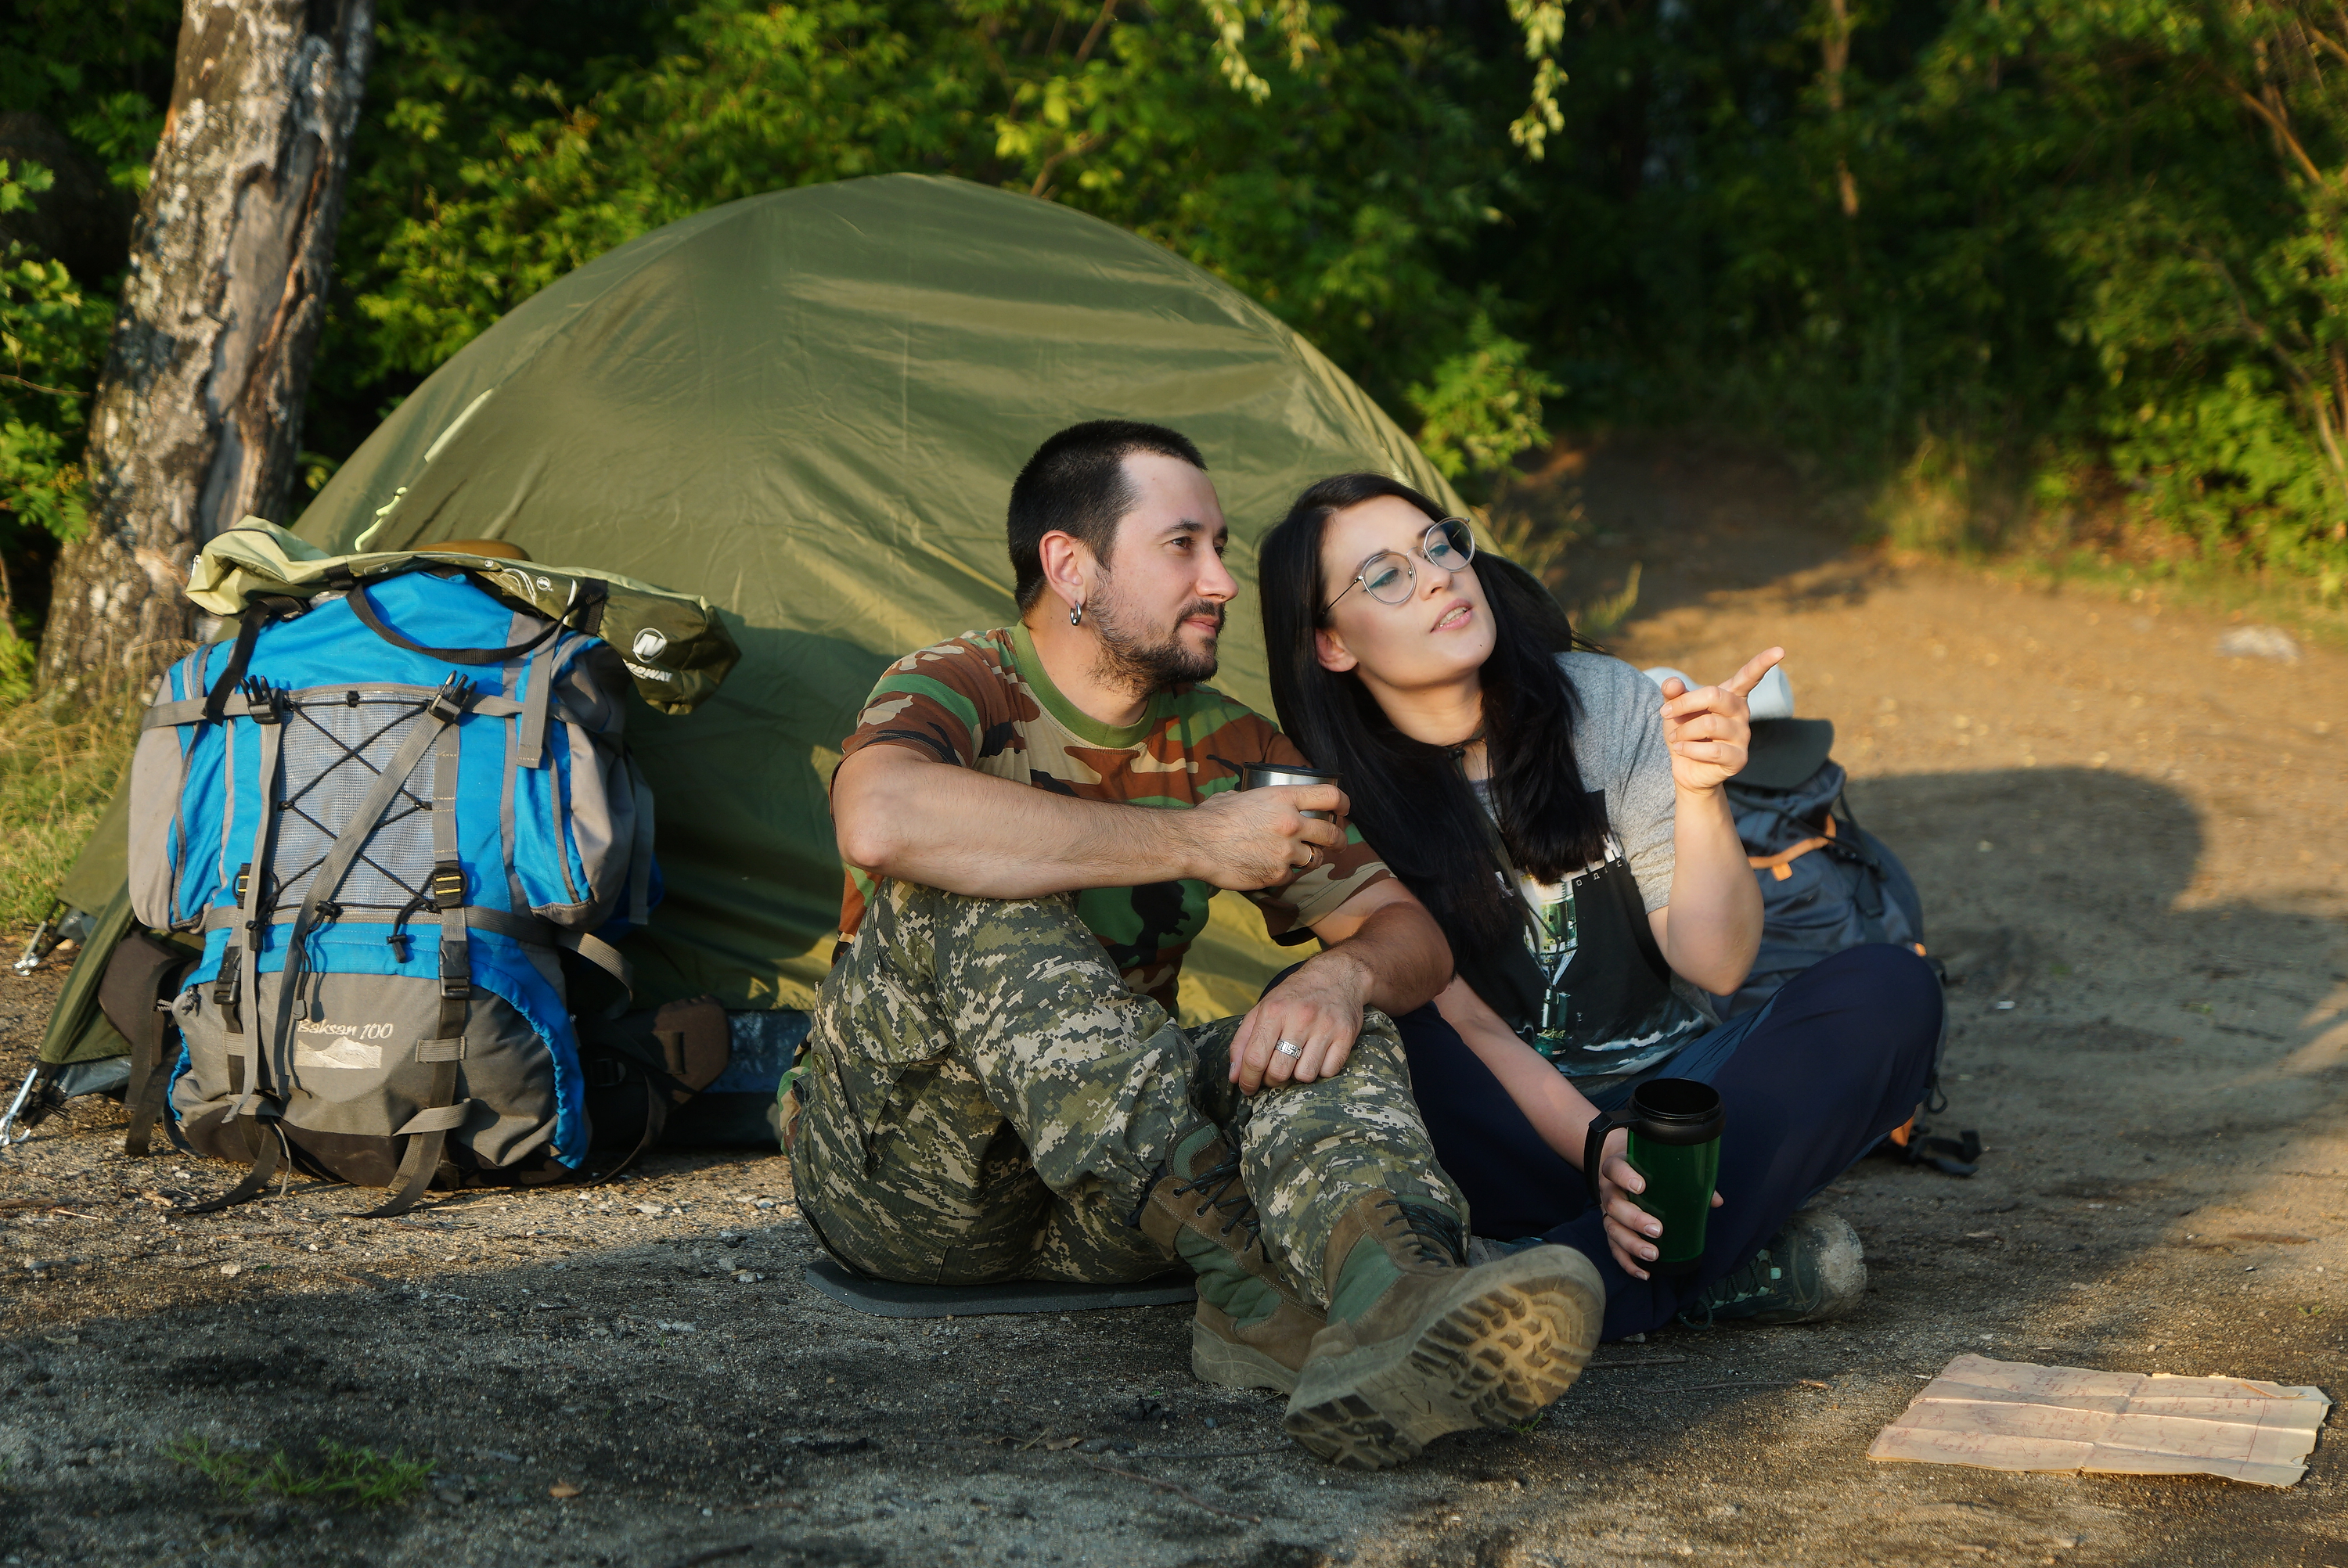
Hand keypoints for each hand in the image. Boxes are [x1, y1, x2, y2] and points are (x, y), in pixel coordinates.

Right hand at [1182, 785, 1347, 890]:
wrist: (1196, 843)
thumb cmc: (1212, 817)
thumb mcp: (1240, 796)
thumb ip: (1261, 800)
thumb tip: (1260, 801)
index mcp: (1283, 798)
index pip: (1330, 796)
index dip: (1342, 803)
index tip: (1343, 810)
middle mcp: (1291, 823)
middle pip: (1332, 832)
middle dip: (1338, 839)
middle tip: (1337, 842)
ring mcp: (1286, 851)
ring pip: (1315, 858)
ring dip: (1310, 858)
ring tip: (1297, 857)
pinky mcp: (1278, 874)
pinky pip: (1292, 874)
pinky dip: (1285, 873)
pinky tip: (1270, 867)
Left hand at [1228, 952, 1369, 1093]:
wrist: (1336, 975)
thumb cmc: (1294, 997)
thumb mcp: (1262, 1009)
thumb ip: (1243, 1041)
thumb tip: (1234, 1076)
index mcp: (1274, 1010)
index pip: (1255, 1058)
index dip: (1247, 1080)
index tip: (1247, 1088)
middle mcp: (1300, 1018)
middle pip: (1279, 1071)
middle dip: (1272, 1080)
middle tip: (1273, 1073)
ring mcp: (1325, 1027)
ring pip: (1304, 1076)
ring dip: (1297, 1075)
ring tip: (1296, 1061)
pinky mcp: (1345, 1035)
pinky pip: (1328, 1072)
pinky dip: (1320, 1071)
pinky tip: (1316, 1056)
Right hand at [1590, 1126, 1724, 1280]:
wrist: (1619, 1172)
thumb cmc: (1645, 1169)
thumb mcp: (1658, 1166)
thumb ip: (1687, 1180)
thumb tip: (1716, 1200)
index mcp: (1619, 1169)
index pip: (1614, 1169)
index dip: (1624, 1177)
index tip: (1641, 1186)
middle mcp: (1610, 1191)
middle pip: (1613, 1205)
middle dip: (1634, 1220)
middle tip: (1657, 1230)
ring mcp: (1609, 1213)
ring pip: (1612, 1229)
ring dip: (1632, 1244)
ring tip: (1653, 1254)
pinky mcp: (1612, 1231)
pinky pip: (1615, 1249)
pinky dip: (1628, 1263)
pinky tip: (1644, 1273)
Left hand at [1658, 647, 1784, 793]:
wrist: (1686, 769)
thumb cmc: (1685, 733)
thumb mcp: (1675, 710)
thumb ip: (1674, 694)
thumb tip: (1672, 683)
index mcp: (1731, 696)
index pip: (1749, 676)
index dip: (1763, 663)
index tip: (1780, 650)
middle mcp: (1742, 712)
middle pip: (1715, 696)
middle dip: (1684, 704)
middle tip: (1665, 713)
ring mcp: (1743, 736)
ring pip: (1709, 724)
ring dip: (1684, 731)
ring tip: (1676, 738)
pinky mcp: (1739, 758)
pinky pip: (1713, 750)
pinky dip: (1689, 749)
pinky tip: (1682, 750)